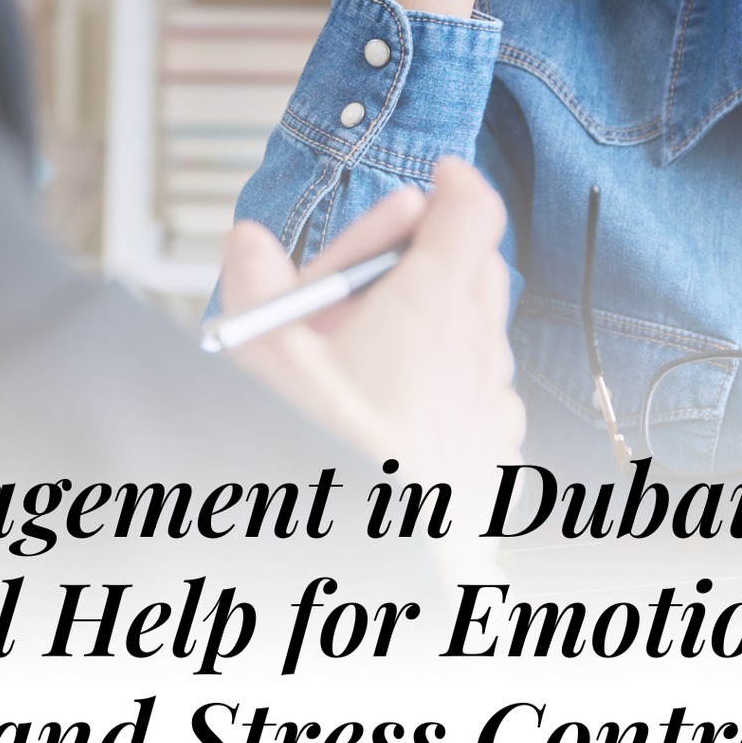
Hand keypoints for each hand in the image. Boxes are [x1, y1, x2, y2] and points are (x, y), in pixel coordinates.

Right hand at [217, 158, 522, 508]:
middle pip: (482, 265)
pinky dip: (458, 377)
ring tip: (392, 334)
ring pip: (485, 330)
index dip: (456, 182)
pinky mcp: (494, 452)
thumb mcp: (269, 357)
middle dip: (443, 247)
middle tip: (395, 254)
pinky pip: (487, 391)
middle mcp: (475, 346)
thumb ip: (257, 283)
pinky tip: (413, 400)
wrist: (387, 565)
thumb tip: (247, 242)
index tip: (436, 177)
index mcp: (430, 304)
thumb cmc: (334, 459)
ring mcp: (492, 402)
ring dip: (449, 315)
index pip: (471, 211)